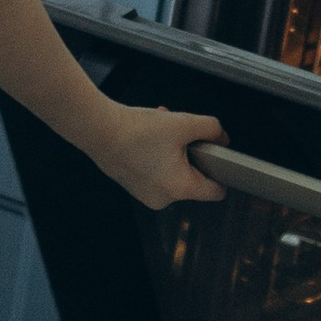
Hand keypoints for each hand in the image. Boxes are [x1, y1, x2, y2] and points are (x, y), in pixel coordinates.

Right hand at [95, 105, 225, 209]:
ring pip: (173, 172)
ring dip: (173, 151)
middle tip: (180, 135)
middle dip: (190, 154)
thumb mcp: (183, 122)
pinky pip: (156, 172)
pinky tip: (149, 137)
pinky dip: (158, 155)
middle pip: (193, 178)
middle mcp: (163, 198)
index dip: (222, 173)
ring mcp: (146, 194)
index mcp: (180, 188)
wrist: (98, 130)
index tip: (218, 159)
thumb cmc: (136, 131)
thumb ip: (211, 128)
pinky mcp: (134, 186)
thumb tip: (221, 137)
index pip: (216, 192)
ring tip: (161, 132)